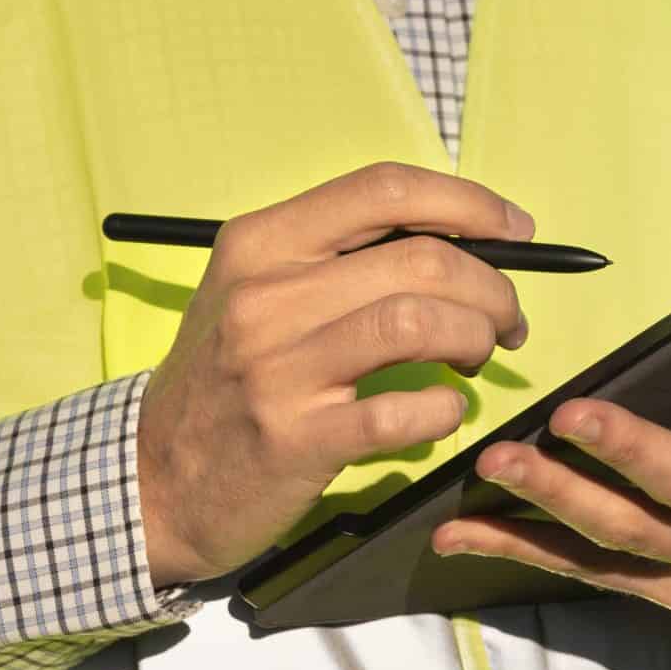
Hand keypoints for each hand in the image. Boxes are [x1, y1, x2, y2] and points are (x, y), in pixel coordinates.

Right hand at [137, 162, 534, 587]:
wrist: (153, 480)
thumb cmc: (229, 378)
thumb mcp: (262, 295)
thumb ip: (347, 259)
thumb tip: (471, 241)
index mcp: (260, 242)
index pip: (385, 189)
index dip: (469, 204)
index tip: (516, 232)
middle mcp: (265, 296)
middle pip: (422, 259)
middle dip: (493, 287)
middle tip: (506, 320)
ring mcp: (277, 367)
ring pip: (421, 322)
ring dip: (476, 338)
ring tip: (476, 356)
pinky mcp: (296, 438)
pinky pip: (407, 409)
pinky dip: (447, 409)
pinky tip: (442, 411)